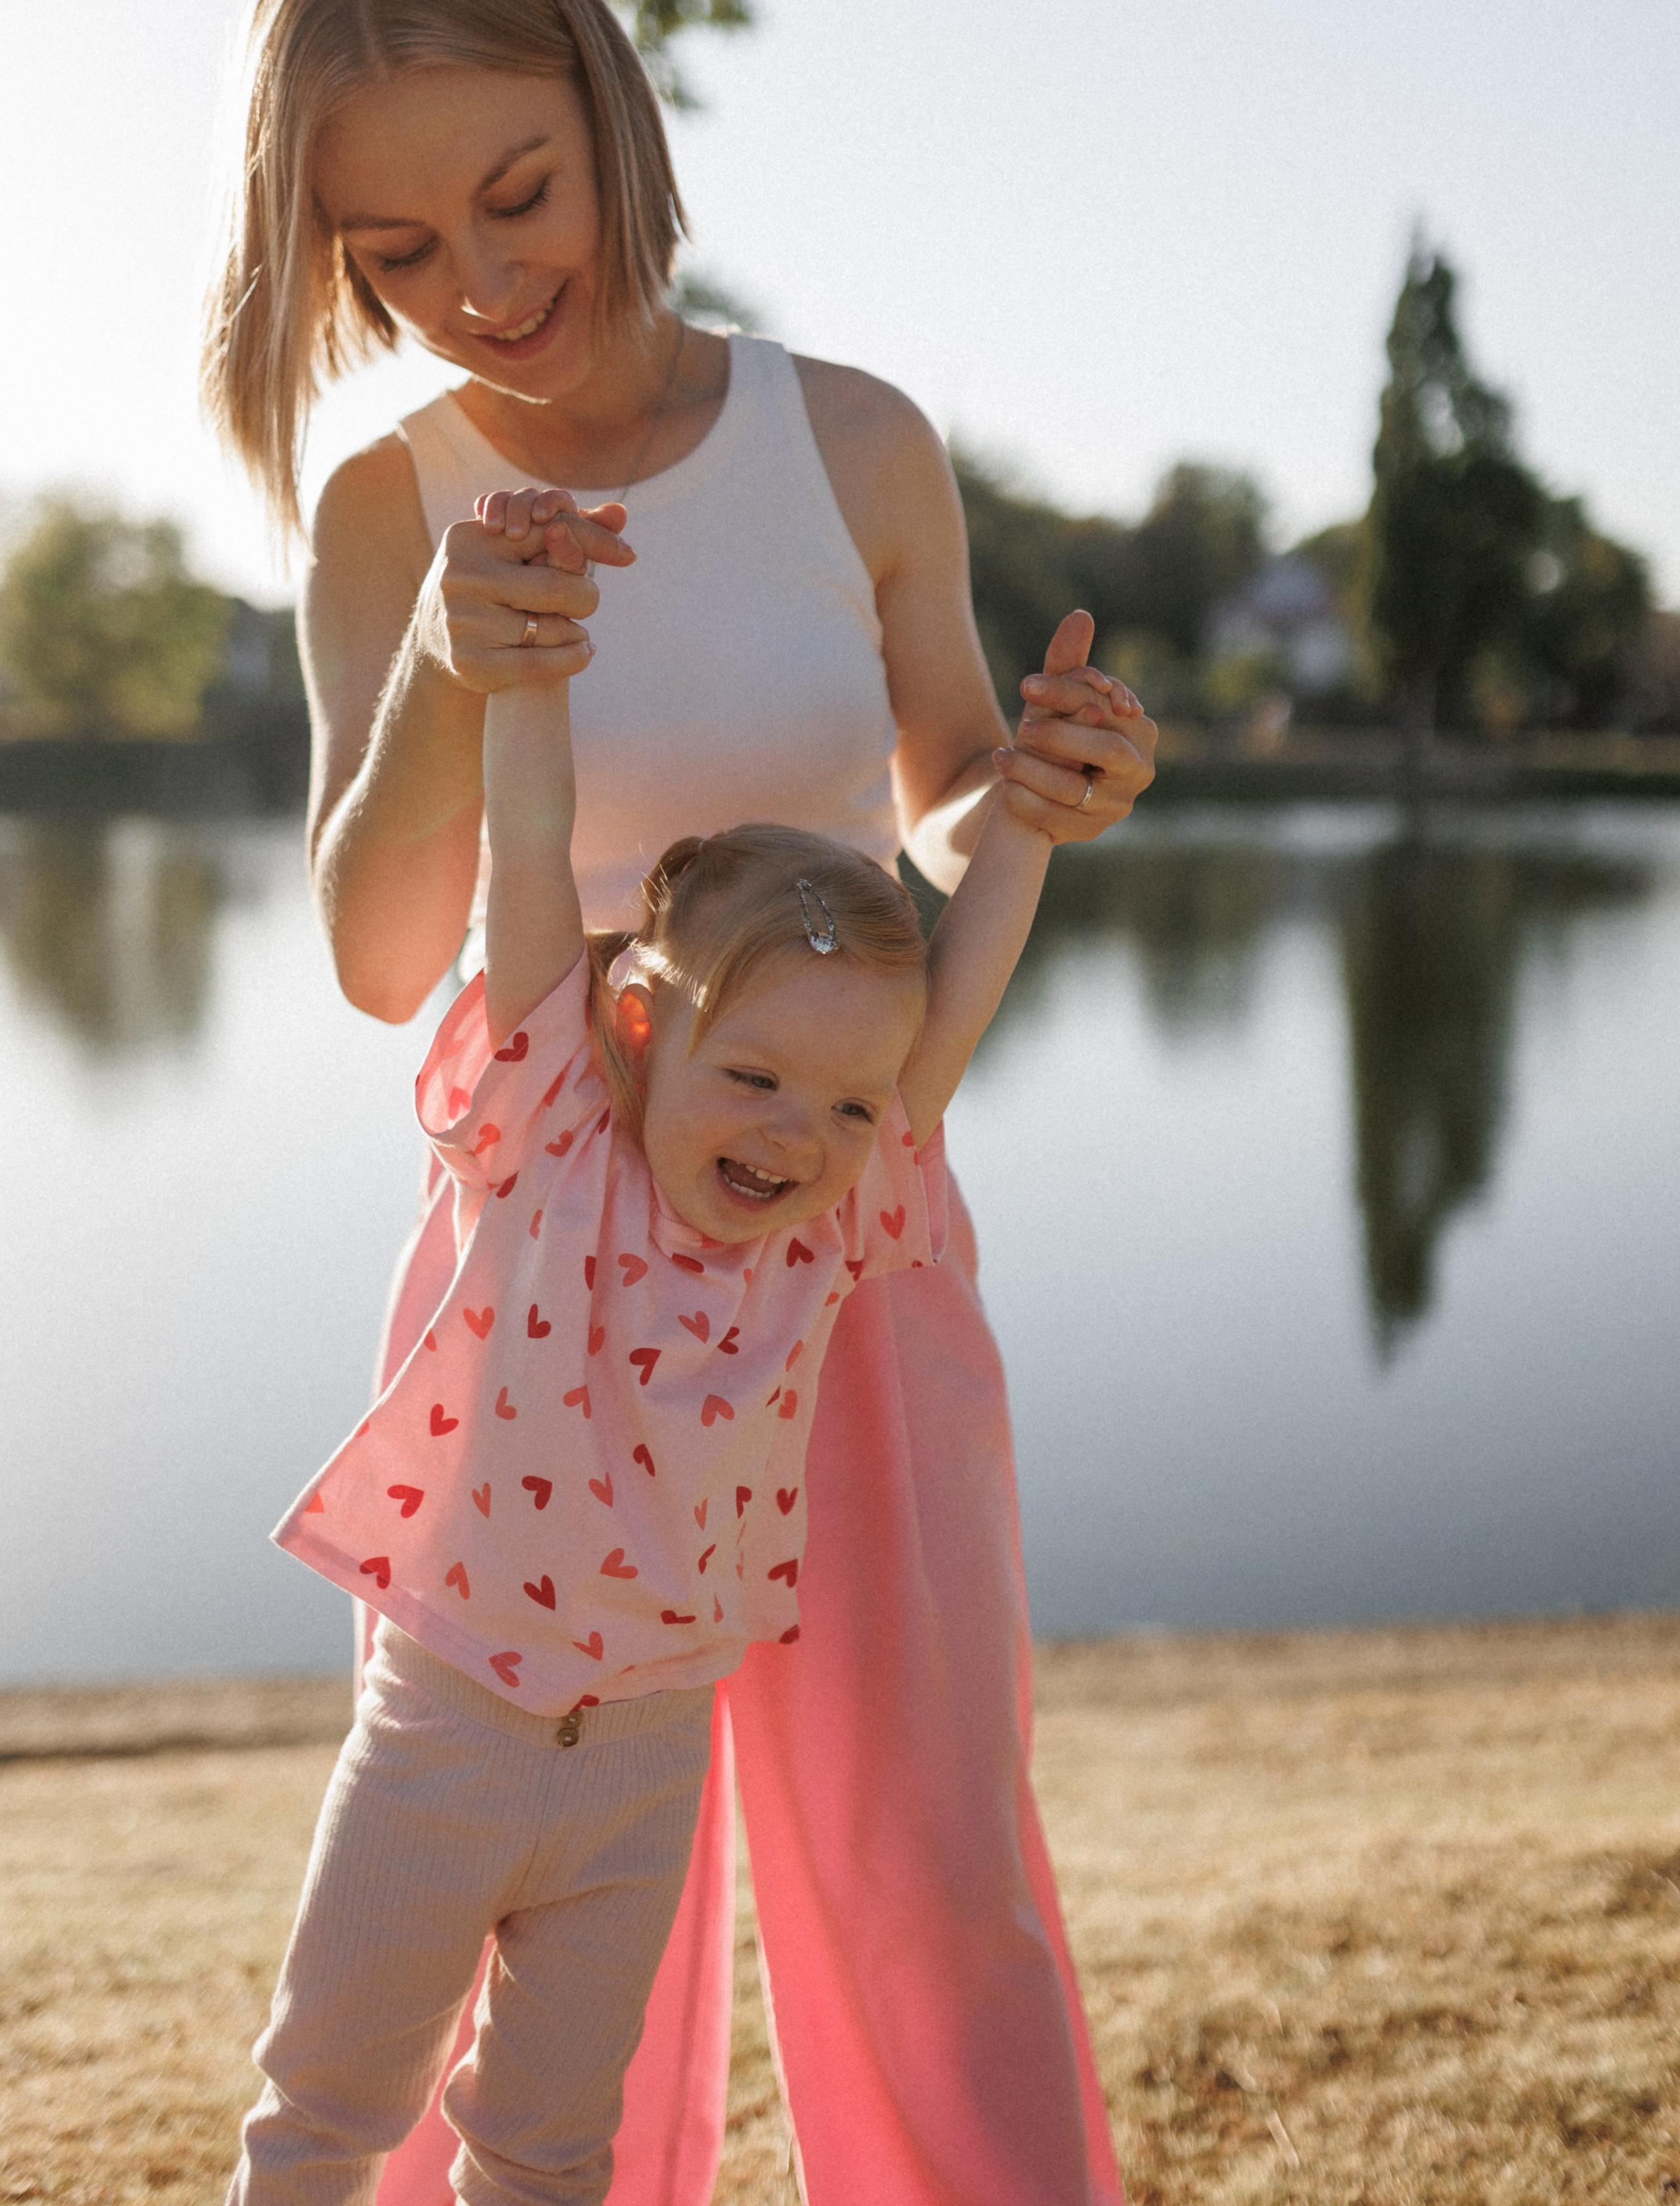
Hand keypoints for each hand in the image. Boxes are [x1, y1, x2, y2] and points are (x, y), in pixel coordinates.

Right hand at [413, 488, 634, 694]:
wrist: (438, 640)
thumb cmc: (492, 585)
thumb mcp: (517, 551)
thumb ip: (568, 529)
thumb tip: (621, 513)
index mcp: (471, 538)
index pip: (548, 530)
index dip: (594, 541)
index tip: (628, 555)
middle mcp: (461, 575)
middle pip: (555, 586)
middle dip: (585, 596)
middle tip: (588, 601)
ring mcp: (462, 620)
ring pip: (550, 628)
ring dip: (575, 631)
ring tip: (577, 630)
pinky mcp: (469, 662)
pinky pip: (539, 663)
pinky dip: (573, 659)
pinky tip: (585, 651)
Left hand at [992, 611, 1155, 841]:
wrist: (1038, 788)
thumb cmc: (1055, 733)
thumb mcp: (1057, 699)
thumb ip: (1068, 663)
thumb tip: (1080, 616)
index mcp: (1141, 730)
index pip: (1107, 707)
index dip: (1069, 694)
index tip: (1027, 686)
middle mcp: (1139, 770)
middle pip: (1106, 750)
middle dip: (1061, 736)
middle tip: (1023, 727)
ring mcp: (1117, 806)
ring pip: (1077, 788)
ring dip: (1035, 770)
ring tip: (1001, 757)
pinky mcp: (1089, 831)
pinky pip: (1057, 819)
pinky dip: (1028, 801)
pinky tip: (1004, 788)